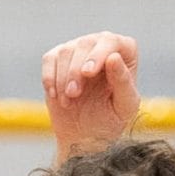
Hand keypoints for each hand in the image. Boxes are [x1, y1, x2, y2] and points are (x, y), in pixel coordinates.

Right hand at [41, 31, 140, 160]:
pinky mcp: (58, 58)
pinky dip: (49, 78)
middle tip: (74, 94)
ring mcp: (79, 48)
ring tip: (68, 101)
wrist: (85, 134)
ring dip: (63, 79)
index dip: (98, 54)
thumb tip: (113, 57)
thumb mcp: (123, 106)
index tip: (88, 73)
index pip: (111, 41)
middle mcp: (102, 44)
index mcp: (125, 52)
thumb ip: (123, 82)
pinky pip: (49, 60)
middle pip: (85, 44)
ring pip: (65, 51)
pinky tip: (55, 95)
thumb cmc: (111, 119)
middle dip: (76, 71)